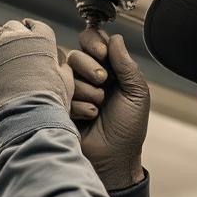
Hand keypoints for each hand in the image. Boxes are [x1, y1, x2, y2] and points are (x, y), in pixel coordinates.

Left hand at [0, 19, 73, 125]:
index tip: (27, 34)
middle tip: (10, 50)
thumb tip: (62, 64)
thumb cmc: (50, 101)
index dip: (31, 29)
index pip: (35, 25)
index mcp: (41, 39)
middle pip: (11, 27)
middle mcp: (18, 37)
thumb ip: (63, 68)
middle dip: (11, 37)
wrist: (26, 117)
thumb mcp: (66, 83)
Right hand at [67, 29, 149, 189]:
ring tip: (98, 109)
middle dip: (91, 67)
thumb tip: (114, 37)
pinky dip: (79, 106)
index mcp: (109, 69)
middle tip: (104, 83)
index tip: (103, 53)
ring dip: (87, 91)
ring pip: (67, 74)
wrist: (115, 158)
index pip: (93, 41)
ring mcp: (72, 92)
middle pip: (76, 55)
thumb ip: (126, 64)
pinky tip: (89, 118)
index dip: (94, 42)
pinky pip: (61, 94)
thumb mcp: (136, 93)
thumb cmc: (128, 128)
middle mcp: (87, 78)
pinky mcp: (60, 106)